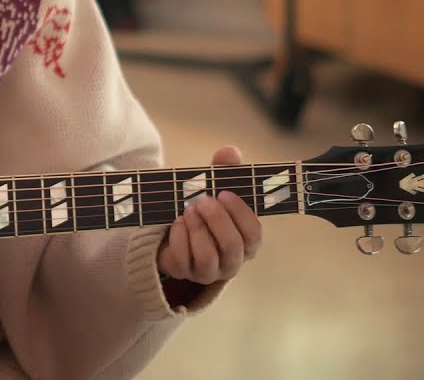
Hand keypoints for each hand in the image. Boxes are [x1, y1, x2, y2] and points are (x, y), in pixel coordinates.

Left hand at [156, 145, 261, 285]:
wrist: (170, 228)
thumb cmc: (201, 209)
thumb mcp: (211, 187)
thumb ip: (223, 171)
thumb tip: (230, 150)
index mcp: (246, 240)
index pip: (253, 233)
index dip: (240, 213)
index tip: (224, 193)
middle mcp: (232, 260)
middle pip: (232, 246)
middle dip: (217, 221)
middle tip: (202, 200)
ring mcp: (209, 271)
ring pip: (208, 258)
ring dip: (197, 230)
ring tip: (187, 210)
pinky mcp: (185, 273)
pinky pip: (184, 260)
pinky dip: (179, 239)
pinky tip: (176, 223)